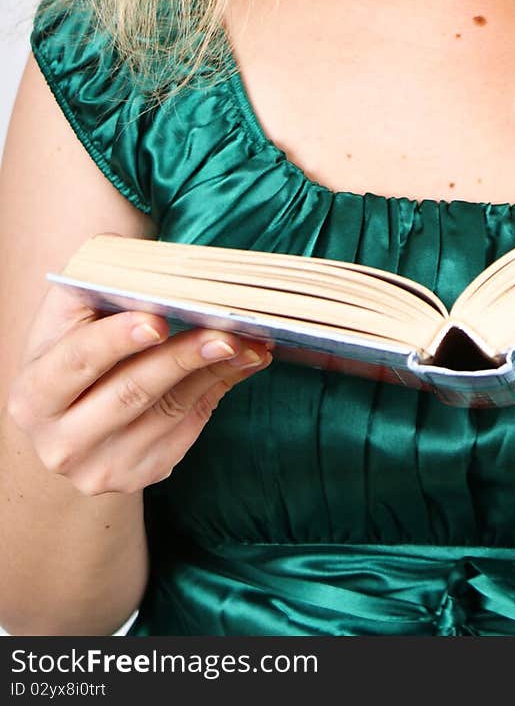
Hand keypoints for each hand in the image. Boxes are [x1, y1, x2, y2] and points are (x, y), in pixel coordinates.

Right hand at [6, 281, 272, 494]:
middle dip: (182, 358)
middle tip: (227, 334)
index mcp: (34, 395)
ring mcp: (100, 467)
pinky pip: (188, 428)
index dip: (116, 340)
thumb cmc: (75, 347)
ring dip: (216, 371)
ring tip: (252, 342)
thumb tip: (158, 267)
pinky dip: (221, 388)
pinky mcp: (139, 475)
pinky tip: (244, 362)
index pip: (77, 362)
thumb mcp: (69, 316)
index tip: (157, 320)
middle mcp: (61, 442)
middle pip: (130, 393)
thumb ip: (99, 285)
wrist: (69, 416)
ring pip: (169, 412)